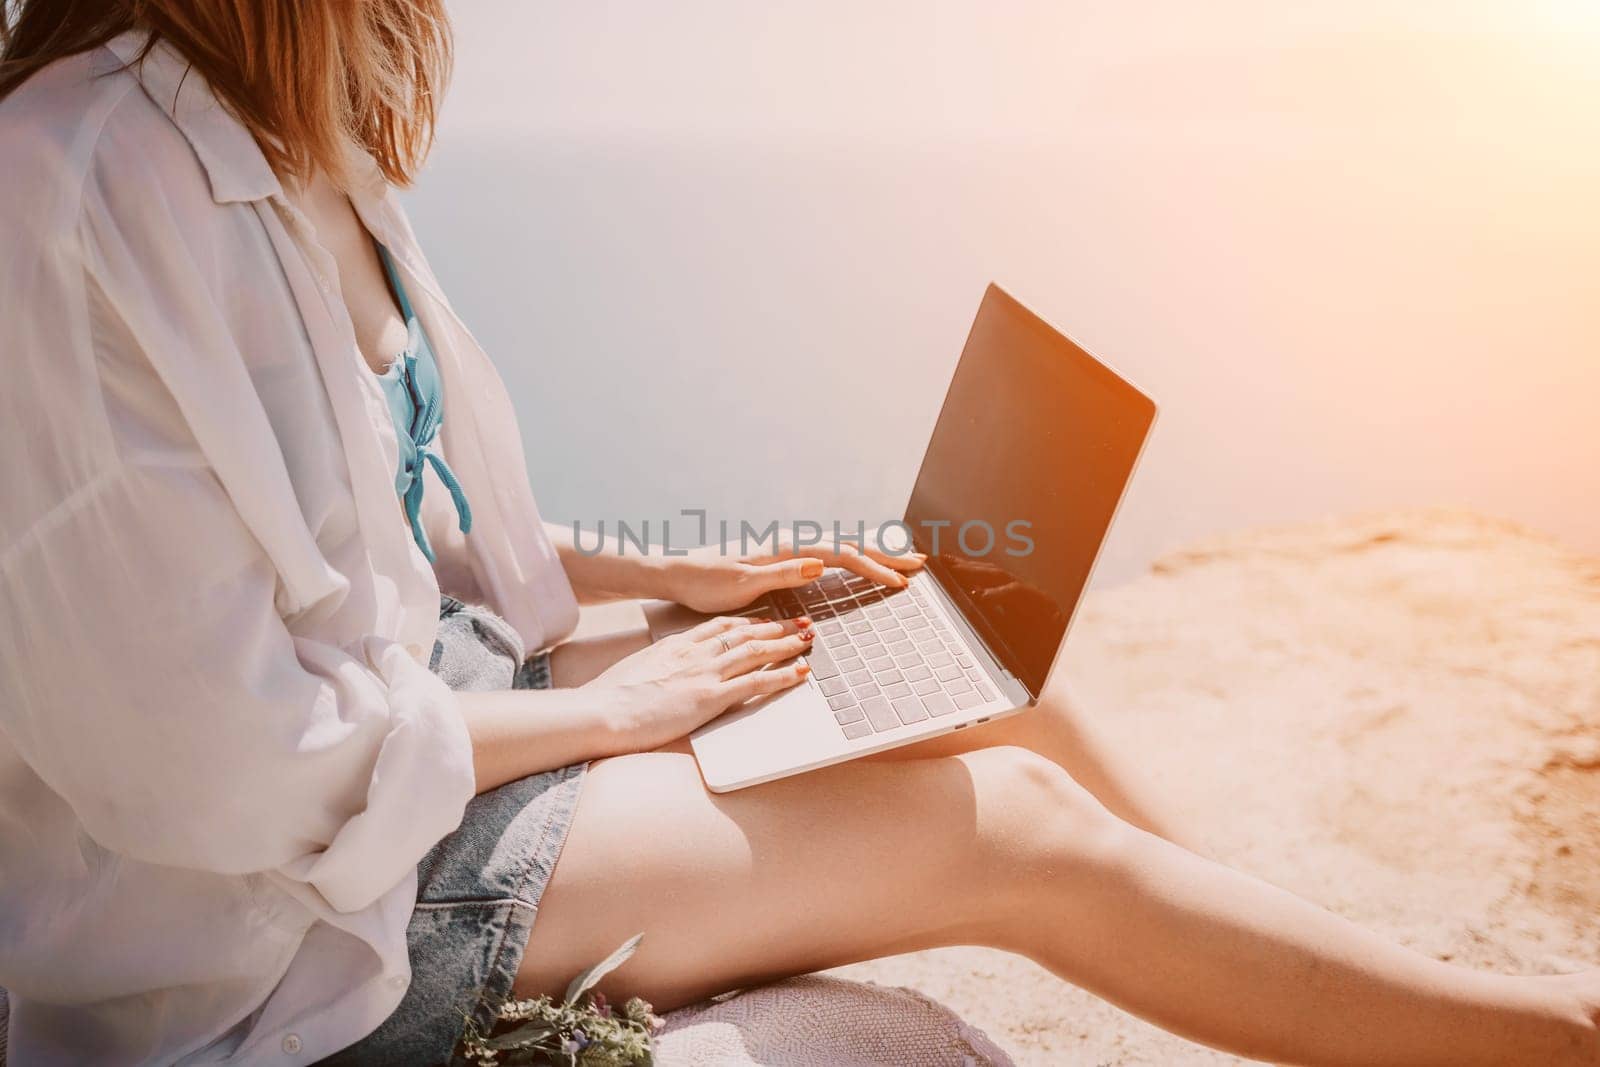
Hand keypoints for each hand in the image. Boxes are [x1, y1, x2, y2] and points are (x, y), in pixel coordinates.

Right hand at [586, 615, 815, 750]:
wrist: (601, 711)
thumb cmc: (608, 700)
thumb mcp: (633, 674)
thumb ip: (652, 671)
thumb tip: (655, 679)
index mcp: (674, 646)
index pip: (718, 627)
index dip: (745, 622)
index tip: (762, 620)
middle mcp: (694, 653)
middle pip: (743, 633)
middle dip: (775, 627)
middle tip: (798, 623)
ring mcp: (704, 673)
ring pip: (756, 651)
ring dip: (786, 644)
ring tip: (807, 639)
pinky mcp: (711, 697)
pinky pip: (756, 682)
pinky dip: (782, 675)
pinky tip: (800, 672)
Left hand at [660, 537, 925, 613]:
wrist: (676, 573)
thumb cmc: (705, 582)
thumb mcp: (742, 583)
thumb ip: (782, 573)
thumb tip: (821, 563)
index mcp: (785, 548)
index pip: (840, 556)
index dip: (873, 569)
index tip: (899, 583)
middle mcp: (789, 543)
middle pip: (848, 545)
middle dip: (885, 555)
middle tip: (920, 564)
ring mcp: (786, 548)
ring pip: (840, 547)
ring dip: (873, 553)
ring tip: (902, 559)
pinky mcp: (781, 557)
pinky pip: (827, 553)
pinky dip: (851, 556)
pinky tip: (859, 560)